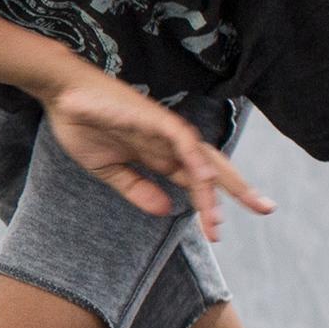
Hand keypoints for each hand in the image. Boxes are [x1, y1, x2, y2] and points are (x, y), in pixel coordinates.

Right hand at [38, 70, 269, 236]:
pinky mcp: (155, 118)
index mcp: (159, 155)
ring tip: (223, 213)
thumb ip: (136, 189)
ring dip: (216, 185)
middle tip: (266, 209)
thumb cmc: (83, 124)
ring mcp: (165, 130)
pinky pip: (183, 140)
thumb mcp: (108, 170)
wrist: (62, 95)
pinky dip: (195, 159)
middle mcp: (169, 143)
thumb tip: (166, 211)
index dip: (209, 204)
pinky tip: (205, 180)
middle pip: (212, 167)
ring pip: (202, 158)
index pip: (195, 180)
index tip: (216, 232)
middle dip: (239, 188)